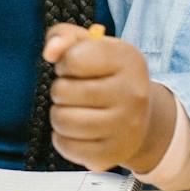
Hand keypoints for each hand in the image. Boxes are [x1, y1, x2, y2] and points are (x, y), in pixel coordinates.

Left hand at [43, 25, 172, 172]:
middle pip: (63, 91)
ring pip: (62, 120)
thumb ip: (64, 36)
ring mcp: (125, 126)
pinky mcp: (113, 154)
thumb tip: (50, 52)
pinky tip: (77, 130)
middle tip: (75, 91)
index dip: (65, 62)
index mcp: (128, 59)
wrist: (138, 117)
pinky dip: (62, 138)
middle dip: (60, 89)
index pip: (74, 58)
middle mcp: (132, 93)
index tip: (74, 67)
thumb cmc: (106, 76)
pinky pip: (66, 146)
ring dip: (59, 113)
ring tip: (73, 109)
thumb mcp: (90, 46)